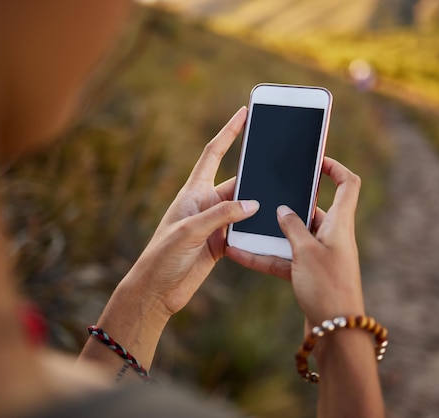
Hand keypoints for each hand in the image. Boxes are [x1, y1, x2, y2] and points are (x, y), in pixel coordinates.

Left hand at [123, 107, 258, 317]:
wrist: (156, 291)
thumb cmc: (162, 256)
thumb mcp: (190, 231)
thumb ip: (222, 215)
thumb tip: (253, 204)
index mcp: (193, 192)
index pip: (213, 154)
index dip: (228, 132)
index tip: (243, 113)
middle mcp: (204, 204)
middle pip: (236, 181)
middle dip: (255, 172)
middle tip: (279, 161)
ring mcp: (213, 224)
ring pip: (243, 207)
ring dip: (258, 205)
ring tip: (282, 197)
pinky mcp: (220, 243)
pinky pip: (244, 229)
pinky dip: (256, 228)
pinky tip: (271, 226)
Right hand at [226, 157, 364, 325]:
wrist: (335, 332)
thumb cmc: (327, 287)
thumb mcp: (306, 251)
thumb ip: (292, 227)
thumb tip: (284, 209)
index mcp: (340, 223)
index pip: (347, 184)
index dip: (334, 167)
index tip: (315, 160)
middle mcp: (332, 236)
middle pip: (313, 210)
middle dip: (288, 203)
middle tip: (265, 192)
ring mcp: (320, 256)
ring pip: (292, 237)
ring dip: (269, 234)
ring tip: (243, 225)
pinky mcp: (308, 275)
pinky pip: (283, 259)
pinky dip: (264, 257)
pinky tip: (238, 254)